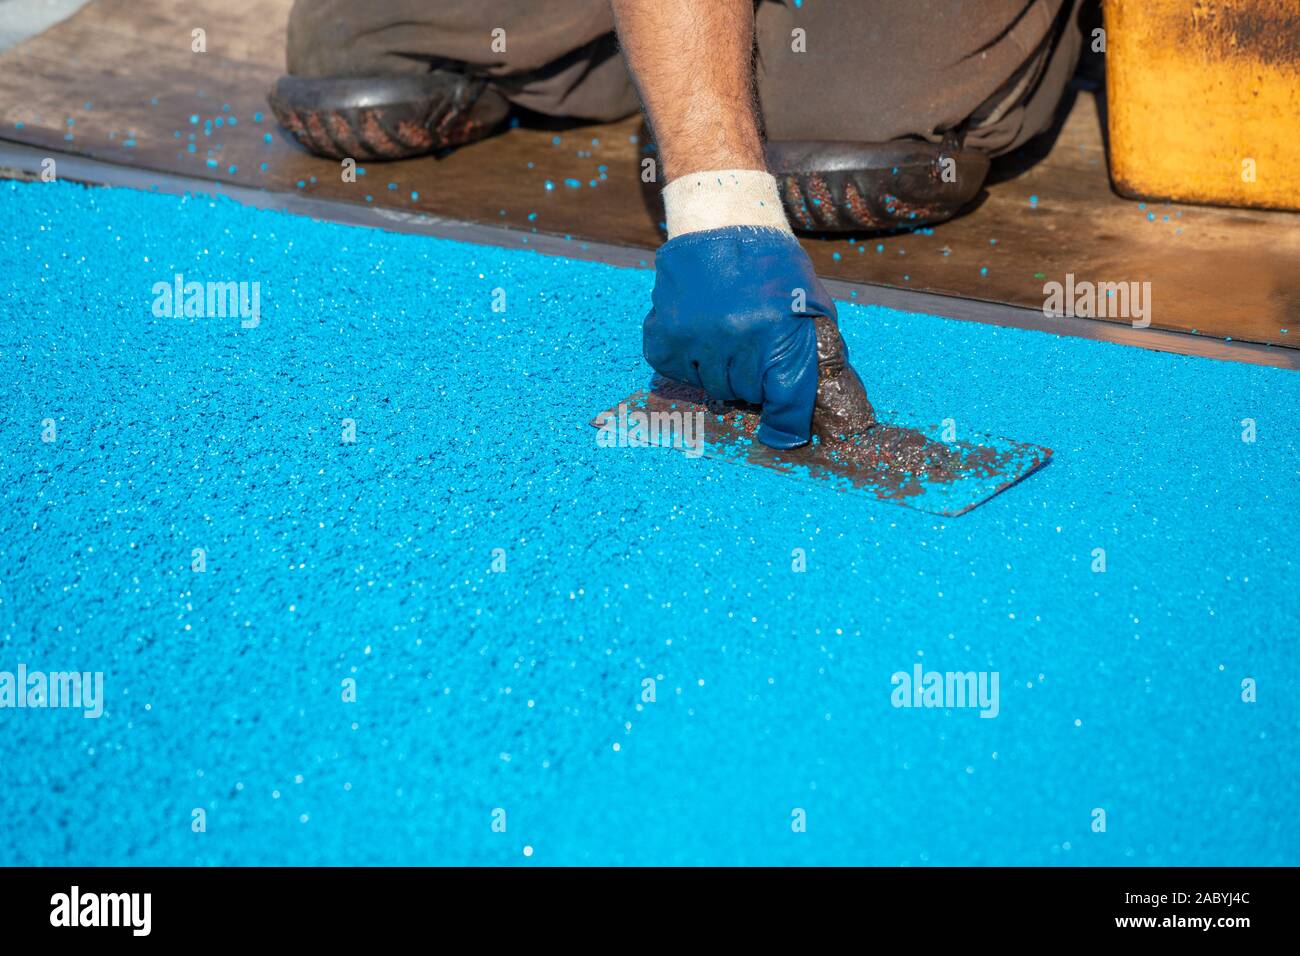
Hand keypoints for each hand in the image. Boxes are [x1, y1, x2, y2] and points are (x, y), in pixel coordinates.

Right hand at [643, 226, 843, 448]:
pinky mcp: (664, 336)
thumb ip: (811, 352)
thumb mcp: (810, 303)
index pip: (785, 399)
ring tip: (727, 333)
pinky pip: (679, 373)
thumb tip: (815, 404)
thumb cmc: (773, 267)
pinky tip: (699, 332)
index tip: (783, 437)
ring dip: (722, 369)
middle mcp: (735, 337)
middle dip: (753, 378)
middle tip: (753, 347)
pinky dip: (690, 360)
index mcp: (778, 329)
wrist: (722, 222)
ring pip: (712, 387)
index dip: (786, 424)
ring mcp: (696, 337)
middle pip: (746, 394)